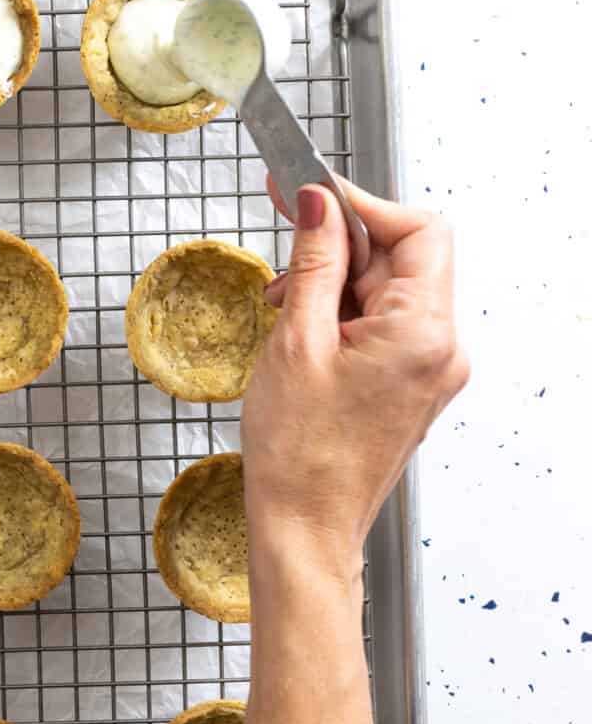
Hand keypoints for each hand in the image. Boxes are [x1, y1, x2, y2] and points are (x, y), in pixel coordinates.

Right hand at [236, 179, 468, 723]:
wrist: (304, 528)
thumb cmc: (299, 453)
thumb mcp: (295, 340)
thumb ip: (312, 261)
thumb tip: (317, 202)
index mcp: (426, 332)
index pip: (418, 229)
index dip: (361, 205)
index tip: (309, 195)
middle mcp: (442, 348)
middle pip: (404, 256)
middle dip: (340, 246)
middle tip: (284, 243)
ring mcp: (430, 369)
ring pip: (389, 290)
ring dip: (334, 282)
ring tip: (281, 307)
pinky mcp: (411, 384)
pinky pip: (384, 325)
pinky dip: (342, 315)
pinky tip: (299, 331)